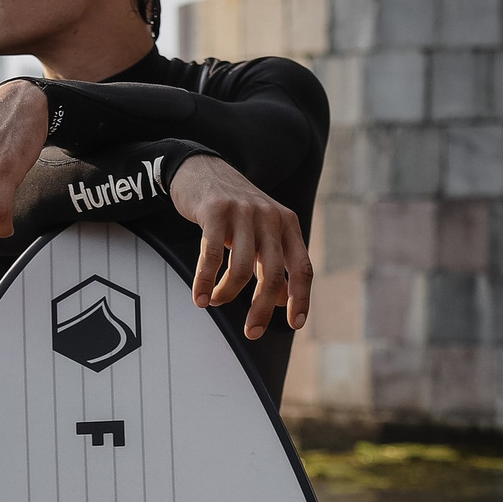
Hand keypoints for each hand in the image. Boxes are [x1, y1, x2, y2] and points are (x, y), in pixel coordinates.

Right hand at [169, 154, 311, 338]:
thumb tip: (280, 301)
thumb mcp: (261, 231)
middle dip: (261, 309)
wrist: (201, 169)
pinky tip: (200, 297)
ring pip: (242, 269)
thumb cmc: (233, 208)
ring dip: (228, 294)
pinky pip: (212, 256)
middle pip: (272, 274)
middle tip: (251, 332)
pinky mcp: (215, 211)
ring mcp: (243, 212)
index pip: (302, 267)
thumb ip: (273, 262)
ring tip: (216, 302)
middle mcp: (270, 217)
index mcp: (287, 224)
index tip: (295, 324)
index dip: (301, 298)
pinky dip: (205, 282)